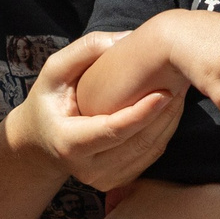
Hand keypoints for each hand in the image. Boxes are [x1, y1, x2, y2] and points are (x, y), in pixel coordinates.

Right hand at [9, 29, 182, 193]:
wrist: (38, 142)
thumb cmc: (48, 100)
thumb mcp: (54, 71)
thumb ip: (85, 50)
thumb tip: (127, 37)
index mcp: (68, 142)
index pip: (112, 130)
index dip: (141, 113)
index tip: (164, 91)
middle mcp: (87, 168)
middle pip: (137, 143)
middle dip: (164, 114)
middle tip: (180, 82)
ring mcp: (103, 179)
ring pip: (149, 152)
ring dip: (169, 122)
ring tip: (179, 92)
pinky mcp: (117, 181)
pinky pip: (150, 158)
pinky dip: (164, 133)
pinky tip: (169, 110)